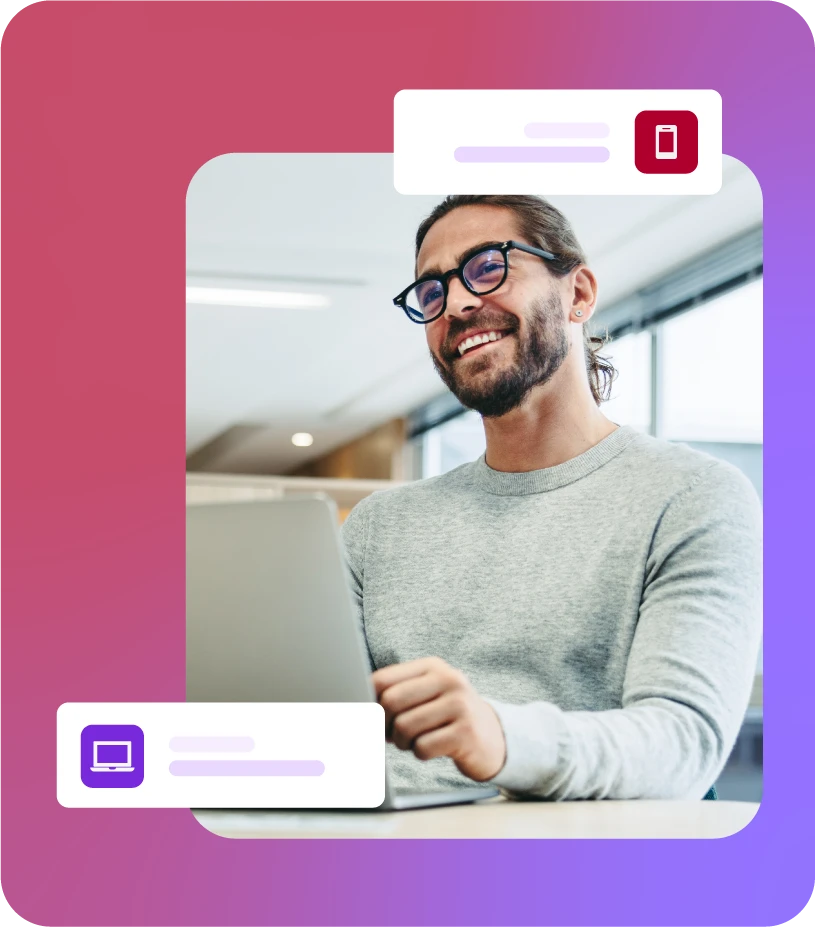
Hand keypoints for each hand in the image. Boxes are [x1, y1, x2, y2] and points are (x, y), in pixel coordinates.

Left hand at [372, 656, 506, 781]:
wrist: (494, 738)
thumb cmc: (447, 716)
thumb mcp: (425, 695)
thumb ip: (395, 694)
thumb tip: (356, 708)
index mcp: (432, 666)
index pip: (382, 680)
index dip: (368, 703)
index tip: (370, 718)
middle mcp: (448, 680)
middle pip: (390, 702)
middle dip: (385, 726)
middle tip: (393, 735)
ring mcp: (460, 705)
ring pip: (405, 727)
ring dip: (403, 742)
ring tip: (415, 741)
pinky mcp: (466, 733)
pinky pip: (422, 747)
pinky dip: (420, 753)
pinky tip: (432, 748)